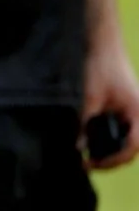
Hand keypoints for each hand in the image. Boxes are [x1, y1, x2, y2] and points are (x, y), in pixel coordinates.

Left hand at [83, 40, 138, 171]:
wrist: (103, 46)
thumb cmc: (100, 68)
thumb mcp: (89, 97)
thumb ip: (84, 123)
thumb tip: (78, 147)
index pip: (132, 147)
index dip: (112, 160)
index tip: (91, 163)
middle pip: (131, 148)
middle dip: (111, 159)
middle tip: (88, 164)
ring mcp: (135, 113)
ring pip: (128, 141)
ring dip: (111, 151)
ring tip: (89, 158)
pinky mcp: (127, 110)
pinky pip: (123, 131)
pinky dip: (110, 140)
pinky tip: (92, 143)